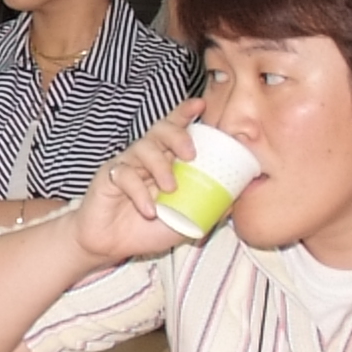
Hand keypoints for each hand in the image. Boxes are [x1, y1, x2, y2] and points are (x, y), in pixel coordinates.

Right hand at [67, 118, 201, 265]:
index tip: (200, 105)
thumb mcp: (188, 219)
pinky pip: (125, 175)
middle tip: (190, 155)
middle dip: (178, 136)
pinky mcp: (109, 176)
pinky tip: (148, 211)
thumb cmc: (149, 229)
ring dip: (161, 166)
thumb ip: (211, 203)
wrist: (113, 246)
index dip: (185, 113)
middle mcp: (147, 157)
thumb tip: (243, 191)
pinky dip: (139, 193)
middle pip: (160, 130)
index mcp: (166, 160)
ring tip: (170, 189)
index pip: (176, 129)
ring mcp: (127, 164)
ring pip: (144, 148)